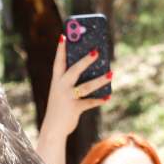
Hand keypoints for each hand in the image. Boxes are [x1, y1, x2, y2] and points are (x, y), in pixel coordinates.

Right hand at [37, 37, 110, 163]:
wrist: (53, 128)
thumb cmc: (60, 105)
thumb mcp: (62, 91)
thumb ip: (74, 81)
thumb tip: (95, 70)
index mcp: (56, 80)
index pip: (58, 61)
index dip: (61, 49)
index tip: (64, 35)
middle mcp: (60, 86)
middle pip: (74, 70)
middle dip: (85, 60)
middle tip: (96, 51)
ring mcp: (67, 97)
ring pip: (85, 86)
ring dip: (99, 80)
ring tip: (111, 74)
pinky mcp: (74, 108)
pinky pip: (90, 103)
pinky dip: (99, 100)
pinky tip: (108, 96)